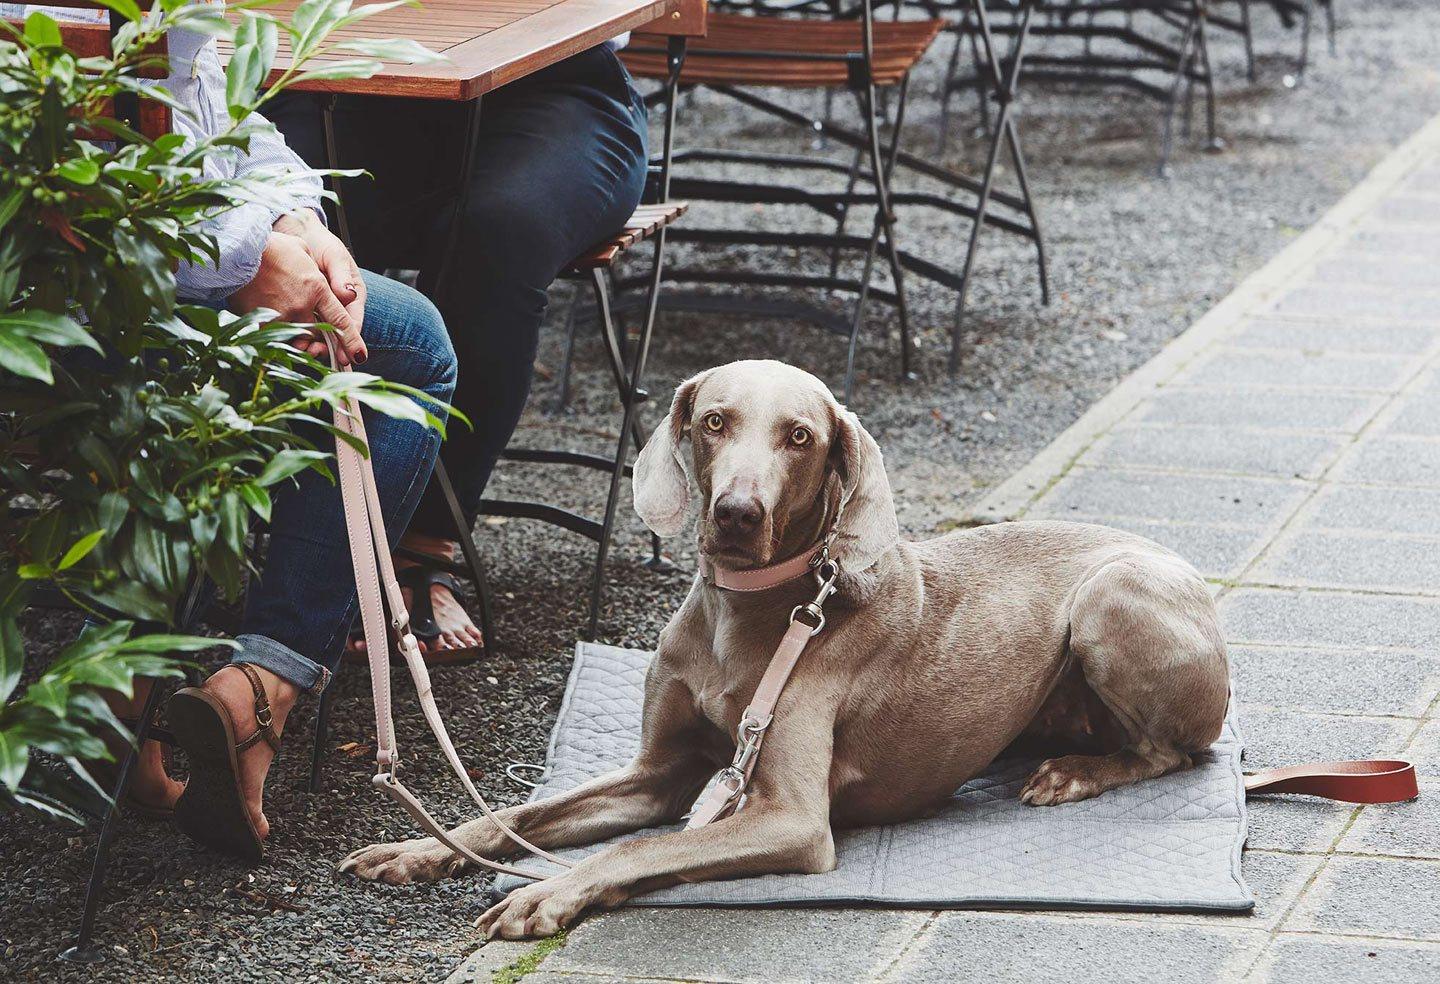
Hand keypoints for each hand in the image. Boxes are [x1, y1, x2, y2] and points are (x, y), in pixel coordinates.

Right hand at [228, 230, 366, 366]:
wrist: (235, 250)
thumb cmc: (268, 246)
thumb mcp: (301, 248)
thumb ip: (315, 266)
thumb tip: (327, 279)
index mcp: (316, 288)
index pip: (340, 321)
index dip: (351, 341)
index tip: (359, 356)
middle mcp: (302, 306)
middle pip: (319, 333)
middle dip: (320, 337)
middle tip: (317, 337)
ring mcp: (281, 315)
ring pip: (297, 337)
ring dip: (298, 337)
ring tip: (292, 330)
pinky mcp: (261, 323)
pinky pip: (275, 337)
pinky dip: (277, 335)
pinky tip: (273, 327)